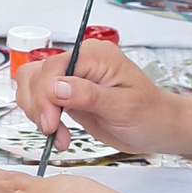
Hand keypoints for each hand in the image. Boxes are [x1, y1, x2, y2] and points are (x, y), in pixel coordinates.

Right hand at [16, 40, 185, 155]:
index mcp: (96, 56)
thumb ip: (89, 95)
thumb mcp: (123, 107)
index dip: (45, 95)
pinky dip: (42, 118)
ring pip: (33, 85)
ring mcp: (73, 77)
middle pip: (36, 74)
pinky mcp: (68, 94)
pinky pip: (41, 100)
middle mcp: (81, 62)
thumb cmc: (151, 115)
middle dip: (39, 105)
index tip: (51, 123)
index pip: (54, 67)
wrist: (159, 128)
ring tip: (59, 136)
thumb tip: (57, 87)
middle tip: (53, 131)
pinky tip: (59, 134)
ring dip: (37, 113)